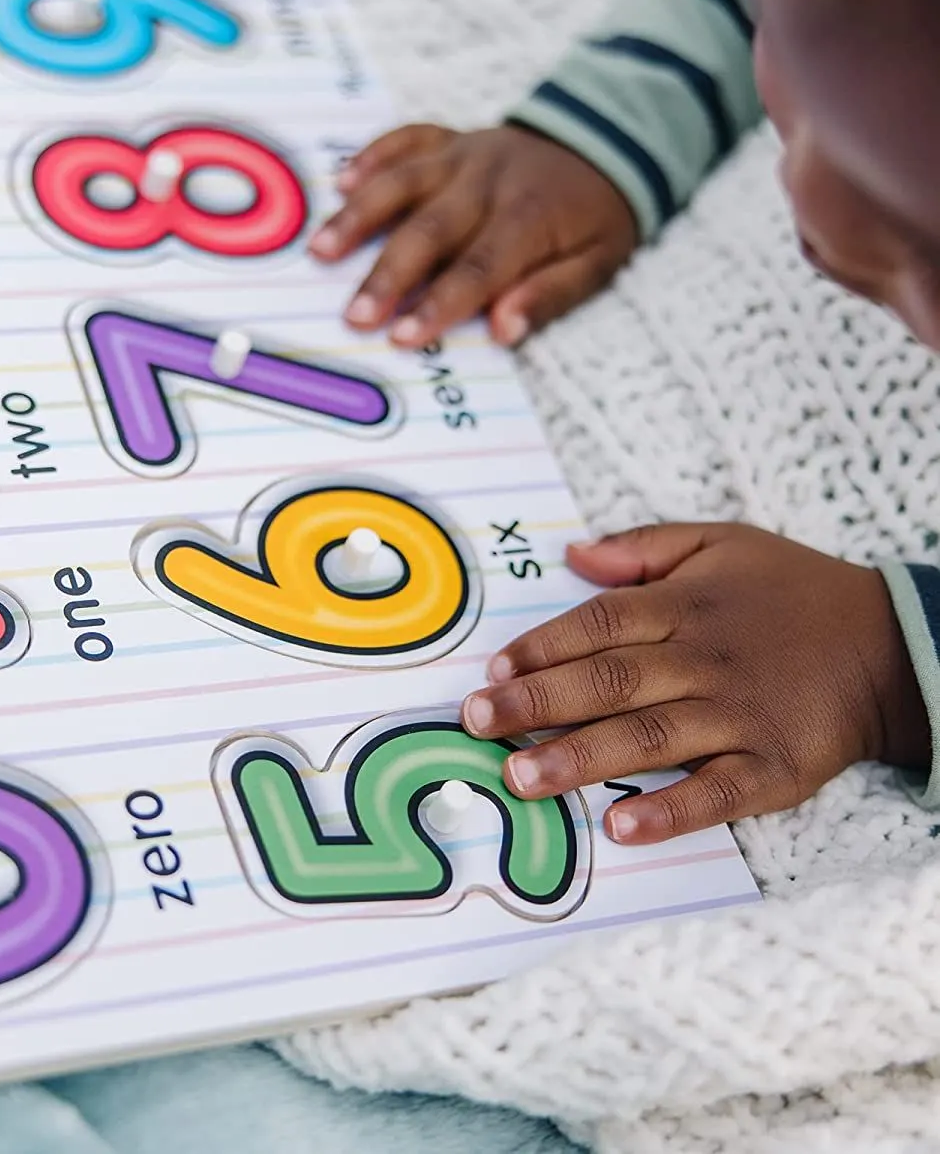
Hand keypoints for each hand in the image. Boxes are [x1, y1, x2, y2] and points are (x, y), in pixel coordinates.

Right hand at [308, 123, 636, 348]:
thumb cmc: (594, 219)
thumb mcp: (598, 264)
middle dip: (390, 275)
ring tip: (321, 250)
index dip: (440, 304)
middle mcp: (490, 181)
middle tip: (354, 315)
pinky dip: (372, 157)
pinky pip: (405, 139)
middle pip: (432, 230)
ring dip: (360, 217)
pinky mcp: (447, 138)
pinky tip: (341, 183)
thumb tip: (505, 331)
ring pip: (405, 182)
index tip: (403, 337)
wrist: (607, 142)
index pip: (481, 268)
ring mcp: (464, 154)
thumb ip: (551, 295)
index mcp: (530, 217)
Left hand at [461, 523, 929, 843]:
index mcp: (685, 605)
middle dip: (537, 704)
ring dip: (581, 758)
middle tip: (477, 724)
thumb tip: (572, 554)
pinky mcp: (776, 767)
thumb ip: (643, 547)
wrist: (893, 645)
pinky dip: (672, 811)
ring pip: (650, 738)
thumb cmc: (791, 591)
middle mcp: (705, 660)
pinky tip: (623, 827)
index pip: (599, 625)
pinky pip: (718, 793)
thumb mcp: (721, 543)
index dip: (542, 647)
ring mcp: (740, 716)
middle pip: (610, 680)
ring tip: (522, 778)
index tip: (492, 671)